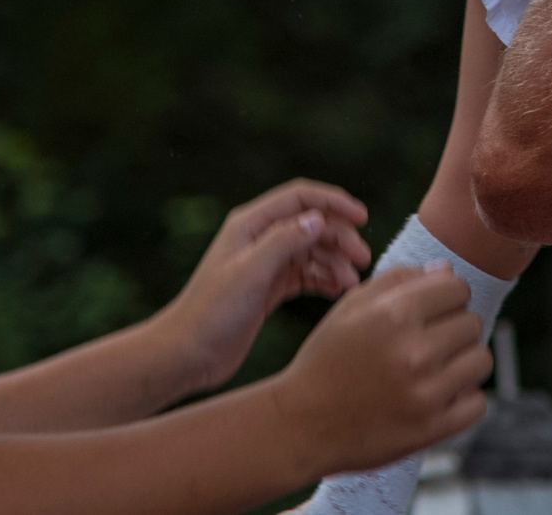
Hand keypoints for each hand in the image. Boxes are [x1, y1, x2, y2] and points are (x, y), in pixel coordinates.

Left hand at [150, 180, 373, 394]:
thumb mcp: (251, 273)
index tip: (362, 218)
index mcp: (251, 224)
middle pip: (311, 225)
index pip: (300, 198)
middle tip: (363, 260)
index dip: (334, 202)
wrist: (188, 353)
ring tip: (352, 283)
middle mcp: (260, 239)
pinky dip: (325, 280)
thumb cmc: (213, 311)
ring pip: (312, 251)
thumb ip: (285, 241)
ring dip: (335, 262)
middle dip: (340, 238)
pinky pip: (306, 276)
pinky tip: (339, 292)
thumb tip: (319, 218)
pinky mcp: (270, 288)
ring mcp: (266, 264)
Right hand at [273, 264, 490, 477]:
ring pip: (481, 360)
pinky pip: (478, 403)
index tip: (431, 311)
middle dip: (454, 328)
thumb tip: (447, 270)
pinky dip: (464, 399)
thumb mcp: (351, 308)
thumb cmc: (328, 359)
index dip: (446, 296)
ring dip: (463, 361)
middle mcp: (414, 352)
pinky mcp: (432, 429)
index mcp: (394, 315)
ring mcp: (426, 394)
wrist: (302, 424)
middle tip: (428, 342)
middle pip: (472, 323)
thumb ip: (399, 279)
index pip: (458, 288)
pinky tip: (439, 396)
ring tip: (436, 368)